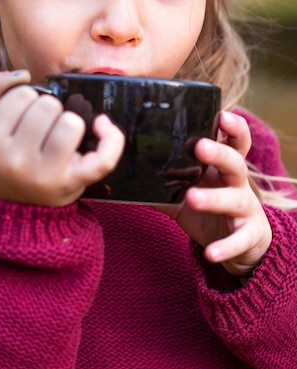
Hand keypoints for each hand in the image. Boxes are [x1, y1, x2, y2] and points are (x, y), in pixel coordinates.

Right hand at [0, 70, 124, 205]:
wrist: (4, 209)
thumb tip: (23, 75)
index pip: (22, 94)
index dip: (26, 98)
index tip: (22, 115)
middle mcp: (15, 160)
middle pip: (48, 106)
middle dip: (47, 109)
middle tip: (39, 128)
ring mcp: (45, 174)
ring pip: (72, 123)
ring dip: (69, 122)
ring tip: (58, 135)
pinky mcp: (72, 184)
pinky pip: (103, 158)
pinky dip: (111, 139)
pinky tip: (102, 125)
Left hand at [155, 112, 271, 277]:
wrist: (244, 244)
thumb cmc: (211, 207)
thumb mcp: (185, 192)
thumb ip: (159, 182)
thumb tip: (120, 173)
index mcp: (222, 168)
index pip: (233, 141)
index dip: (232, 127)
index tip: (222, 115)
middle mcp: (237, 183)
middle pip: (235, 162)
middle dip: (219, 153)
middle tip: (199, 146)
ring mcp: (246, 209)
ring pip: (235, 198)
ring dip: (214, 198)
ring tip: (192, 197)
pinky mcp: (249, 236)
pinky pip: (239, 240)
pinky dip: (226, 246)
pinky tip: (211, 253)